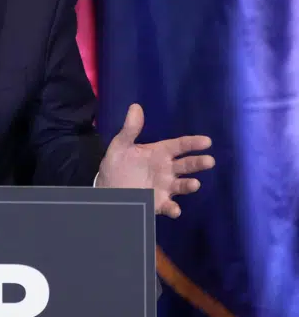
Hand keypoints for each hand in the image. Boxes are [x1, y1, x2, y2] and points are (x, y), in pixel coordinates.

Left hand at [97, 104, 214, 217]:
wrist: (107, 188)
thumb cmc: (117, 165)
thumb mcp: (120, 145)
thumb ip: (130, 129)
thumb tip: (135, 107)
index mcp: (159, 153)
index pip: (179, 146)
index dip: (193, 143)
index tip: (207, 141)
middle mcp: (166, 170)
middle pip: (186, 165)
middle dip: (198, 163)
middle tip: (209, 161)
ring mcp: (165, 187)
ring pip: (182, 185)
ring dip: (189, 185)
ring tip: (194, 184)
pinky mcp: (159, 203)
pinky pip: (169, 206)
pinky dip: (173, 209)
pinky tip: (174, 209)